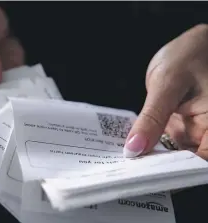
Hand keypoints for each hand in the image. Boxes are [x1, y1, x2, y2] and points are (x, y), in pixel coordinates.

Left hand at [124, 24, 207, 159]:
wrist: (195, 44)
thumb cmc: (190, 55)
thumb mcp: (167, 84)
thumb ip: (152, 118)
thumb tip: (134, 149)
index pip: (199, 162)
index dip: (173, 171)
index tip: (143, 174)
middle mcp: (207, 133)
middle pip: (184, 162)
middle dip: (156, 167)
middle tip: (126, 171)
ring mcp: (195, 132)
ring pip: (173, 155)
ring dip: (150, 157)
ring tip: (124, 163)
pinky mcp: (183, 128)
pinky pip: (165, 142)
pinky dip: (149, 144)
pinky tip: (131, 147)